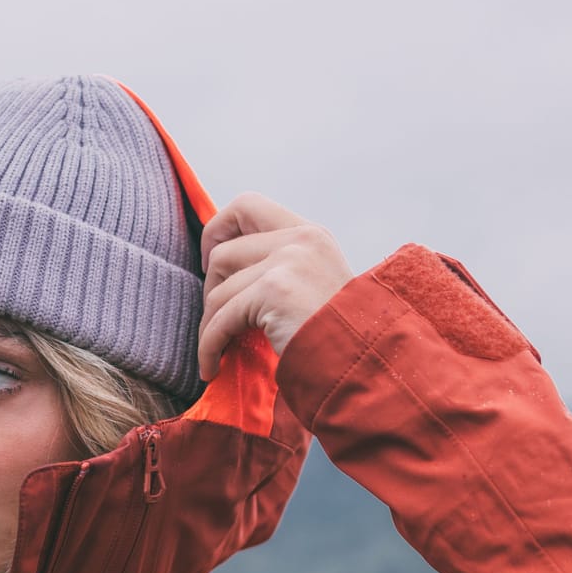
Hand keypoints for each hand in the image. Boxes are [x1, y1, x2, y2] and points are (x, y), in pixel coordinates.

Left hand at [196, 193, 353, 376]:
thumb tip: (222, 264)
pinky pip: (222, 318)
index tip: (211, 263)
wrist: (362, 359)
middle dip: (211, 288)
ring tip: (216, 348)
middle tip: (217, 315)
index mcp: (310, 234)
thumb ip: (280, 265)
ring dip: (210, 323)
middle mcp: (300, 240)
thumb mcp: (314, 283)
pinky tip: (211, 367)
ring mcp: (287, 262)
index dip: (218, 229)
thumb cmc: (336, 334)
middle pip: (223, 251)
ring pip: (219, 289)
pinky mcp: (274, 291)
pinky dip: (209, 345)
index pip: (247, 205)